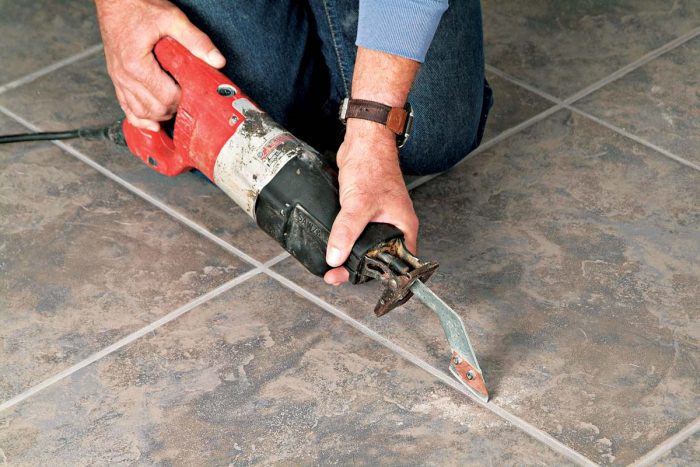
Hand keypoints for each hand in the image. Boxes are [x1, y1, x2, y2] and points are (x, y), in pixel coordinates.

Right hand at [95, 0, 225, 130]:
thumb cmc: (137, 6)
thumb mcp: (172, 18)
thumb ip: (195, 40)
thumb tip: (216, 60)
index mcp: (136, 64)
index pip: (166, 98)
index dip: (184, 98)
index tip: (194, 92)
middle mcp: (124, 75)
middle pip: (154, 109)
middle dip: (174, 109)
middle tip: (188, 99)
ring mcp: (118, 79)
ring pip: (140, 113)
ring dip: (159, 116)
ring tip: (175, 109)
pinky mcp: (116, 78)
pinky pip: (126, 107)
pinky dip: (139, 118)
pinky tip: (152, 123)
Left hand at [324, 119, 418, 284]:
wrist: (364, 141)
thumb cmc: (373, 166)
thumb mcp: (358, 204)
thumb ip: (346, 232)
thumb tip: (335, 256)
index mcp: (403, 228)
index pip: (397, 264)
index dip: (378, 276)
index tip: (355, 280)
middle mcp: (394, 225)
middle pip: (378, 257)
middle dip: (357, 267)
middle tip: (336, 274)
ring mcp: (379, 218)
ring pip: (365, 245)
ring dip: (349, 253)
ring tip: (333, 265)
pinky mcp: (365, 210)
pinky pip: (356, 231)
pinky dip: (345, 238)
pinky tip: (335, 243)